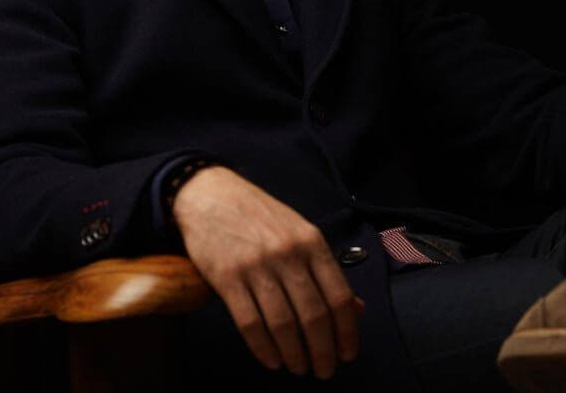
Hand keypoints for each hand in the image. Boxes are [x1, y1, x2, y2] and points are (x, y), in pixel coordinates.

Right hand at [171, 165, 363, 379]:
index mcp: (312, 242)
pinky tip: (271, 359)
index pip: (339, 296)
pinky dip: (263, 348)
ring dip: (294, 354)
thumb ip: (326, 271)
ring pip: (283, 324)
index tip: (347, 354)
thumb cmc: (259, 216)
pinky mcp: (226, 278)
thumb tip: (355, 309)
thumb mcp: (300, 232)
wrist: (209, 194)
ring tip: (298, 368)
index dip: (347, 331)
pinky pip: (249, 322)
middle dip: (322, 351)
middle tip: (324, 371)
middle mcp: (288, 254)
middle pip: (314, 315)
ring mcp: (256, 266)